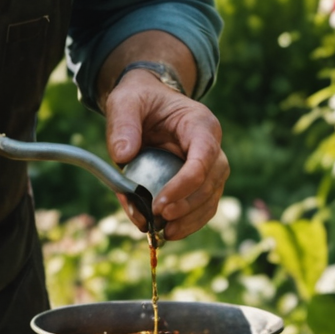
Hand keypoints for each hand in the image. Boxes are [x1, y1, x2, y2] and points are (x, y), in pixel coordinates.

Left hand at [104, 71, 227, 239]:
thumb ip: (123, 124)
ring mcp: (209, 166)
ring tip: (164, 233)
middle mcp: (212, 146)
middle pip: (211, 182)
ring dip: (190, 221)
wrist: (147, 102)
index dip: (185, 185)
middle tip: (159, 219)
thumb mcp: (125, 102)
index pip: (204, 158)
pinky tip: (166, 233)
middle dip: (187, 206)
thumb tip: (124, 155)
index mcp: (200, 124)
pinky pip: (201, 207)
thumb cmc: (139, 100)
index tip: (159, 203)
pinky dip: (187, 222)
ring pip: (210, 199)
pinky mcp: (200, 182)